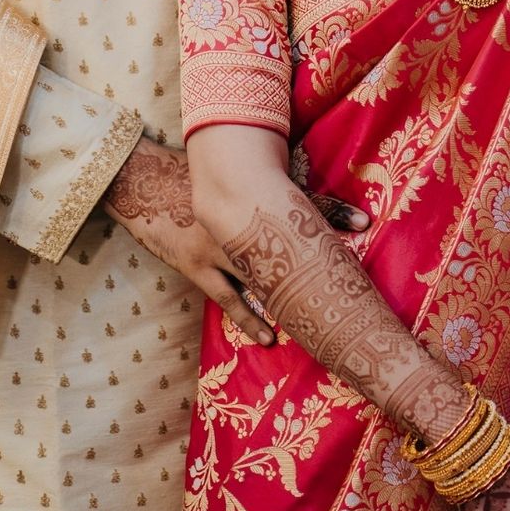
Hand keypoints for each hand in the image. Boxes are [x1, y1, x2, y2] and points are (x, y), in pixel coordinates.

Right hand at [103, 139, 369, 346]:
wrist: (144, 181)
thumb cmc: (192, 177)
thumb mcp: (227, 174)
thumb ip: (259, 184)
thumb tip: (294, 197)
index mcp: (251, 190)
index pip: (301, 199)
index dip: (333, 212)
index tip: (364, 223)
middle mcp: (238, 217)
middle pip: (288, 243)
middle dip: (318, 264)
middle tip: (349, 292)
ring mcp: (218, 243)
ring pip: (263, 276)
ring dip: (288, 298)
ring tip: (319, 324)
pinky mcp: (197, 265)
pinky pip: (229, 297)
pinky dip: (250, 318)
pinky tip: (268, 336)